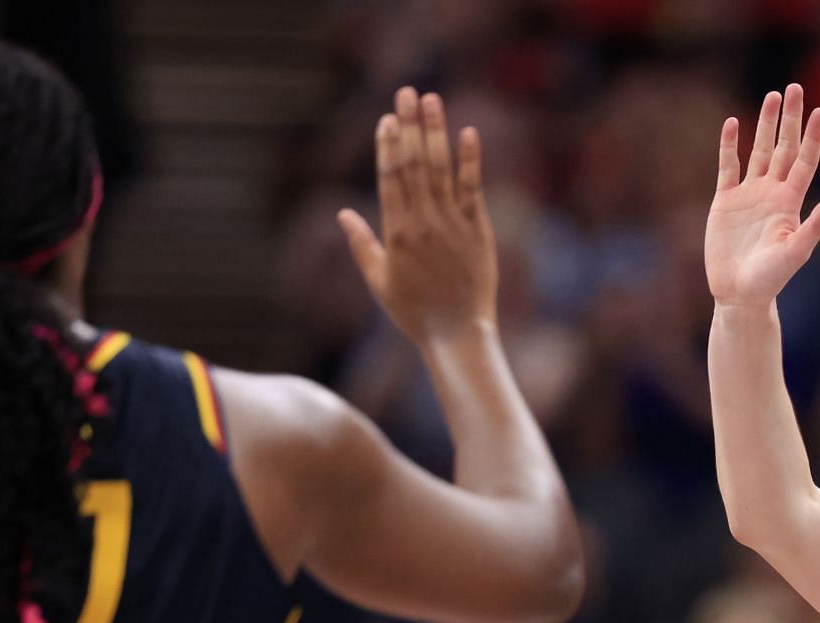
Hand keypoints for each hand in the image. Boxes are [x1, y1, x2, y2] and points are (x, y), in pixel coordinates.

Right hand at [339, 86, 497, 340]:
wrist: (457, 334)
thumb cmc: (414, 312)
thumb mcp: (378, 281)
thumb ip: (361, 244)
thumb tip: (342, 213)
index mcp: (396, 232)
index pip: (390, 177)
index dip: (388, 145)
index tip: (387, 118)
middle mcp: (423, 222)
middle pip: (414, 164)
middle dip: (409, 125)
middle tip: (407, 92)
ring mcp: (452, 224)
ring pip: (441, 169)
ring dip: (436, 131)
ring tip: (432, 99)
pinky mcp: (477, 230)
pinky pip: (473, 189)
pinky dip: (470, 160)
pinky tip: (469, 133)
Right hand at [705, 84, 819, 306]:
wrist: (739, 294)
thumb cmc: (772, 278)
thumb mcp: (797, 252)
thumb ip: (816, 224)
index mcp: (791, 202)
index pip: (805, 161)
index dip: (813, 137)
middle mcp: (772, 192)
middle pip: (784, 147)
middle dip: (790, 119)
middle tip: (795, 88)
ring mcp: (749, 194)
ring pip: (758, 151)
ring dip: (765, 124)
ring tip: (772, 96)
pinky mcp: (725, 201)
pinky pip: (728, 167)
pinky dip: (730, 146)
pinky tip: (733, 124)